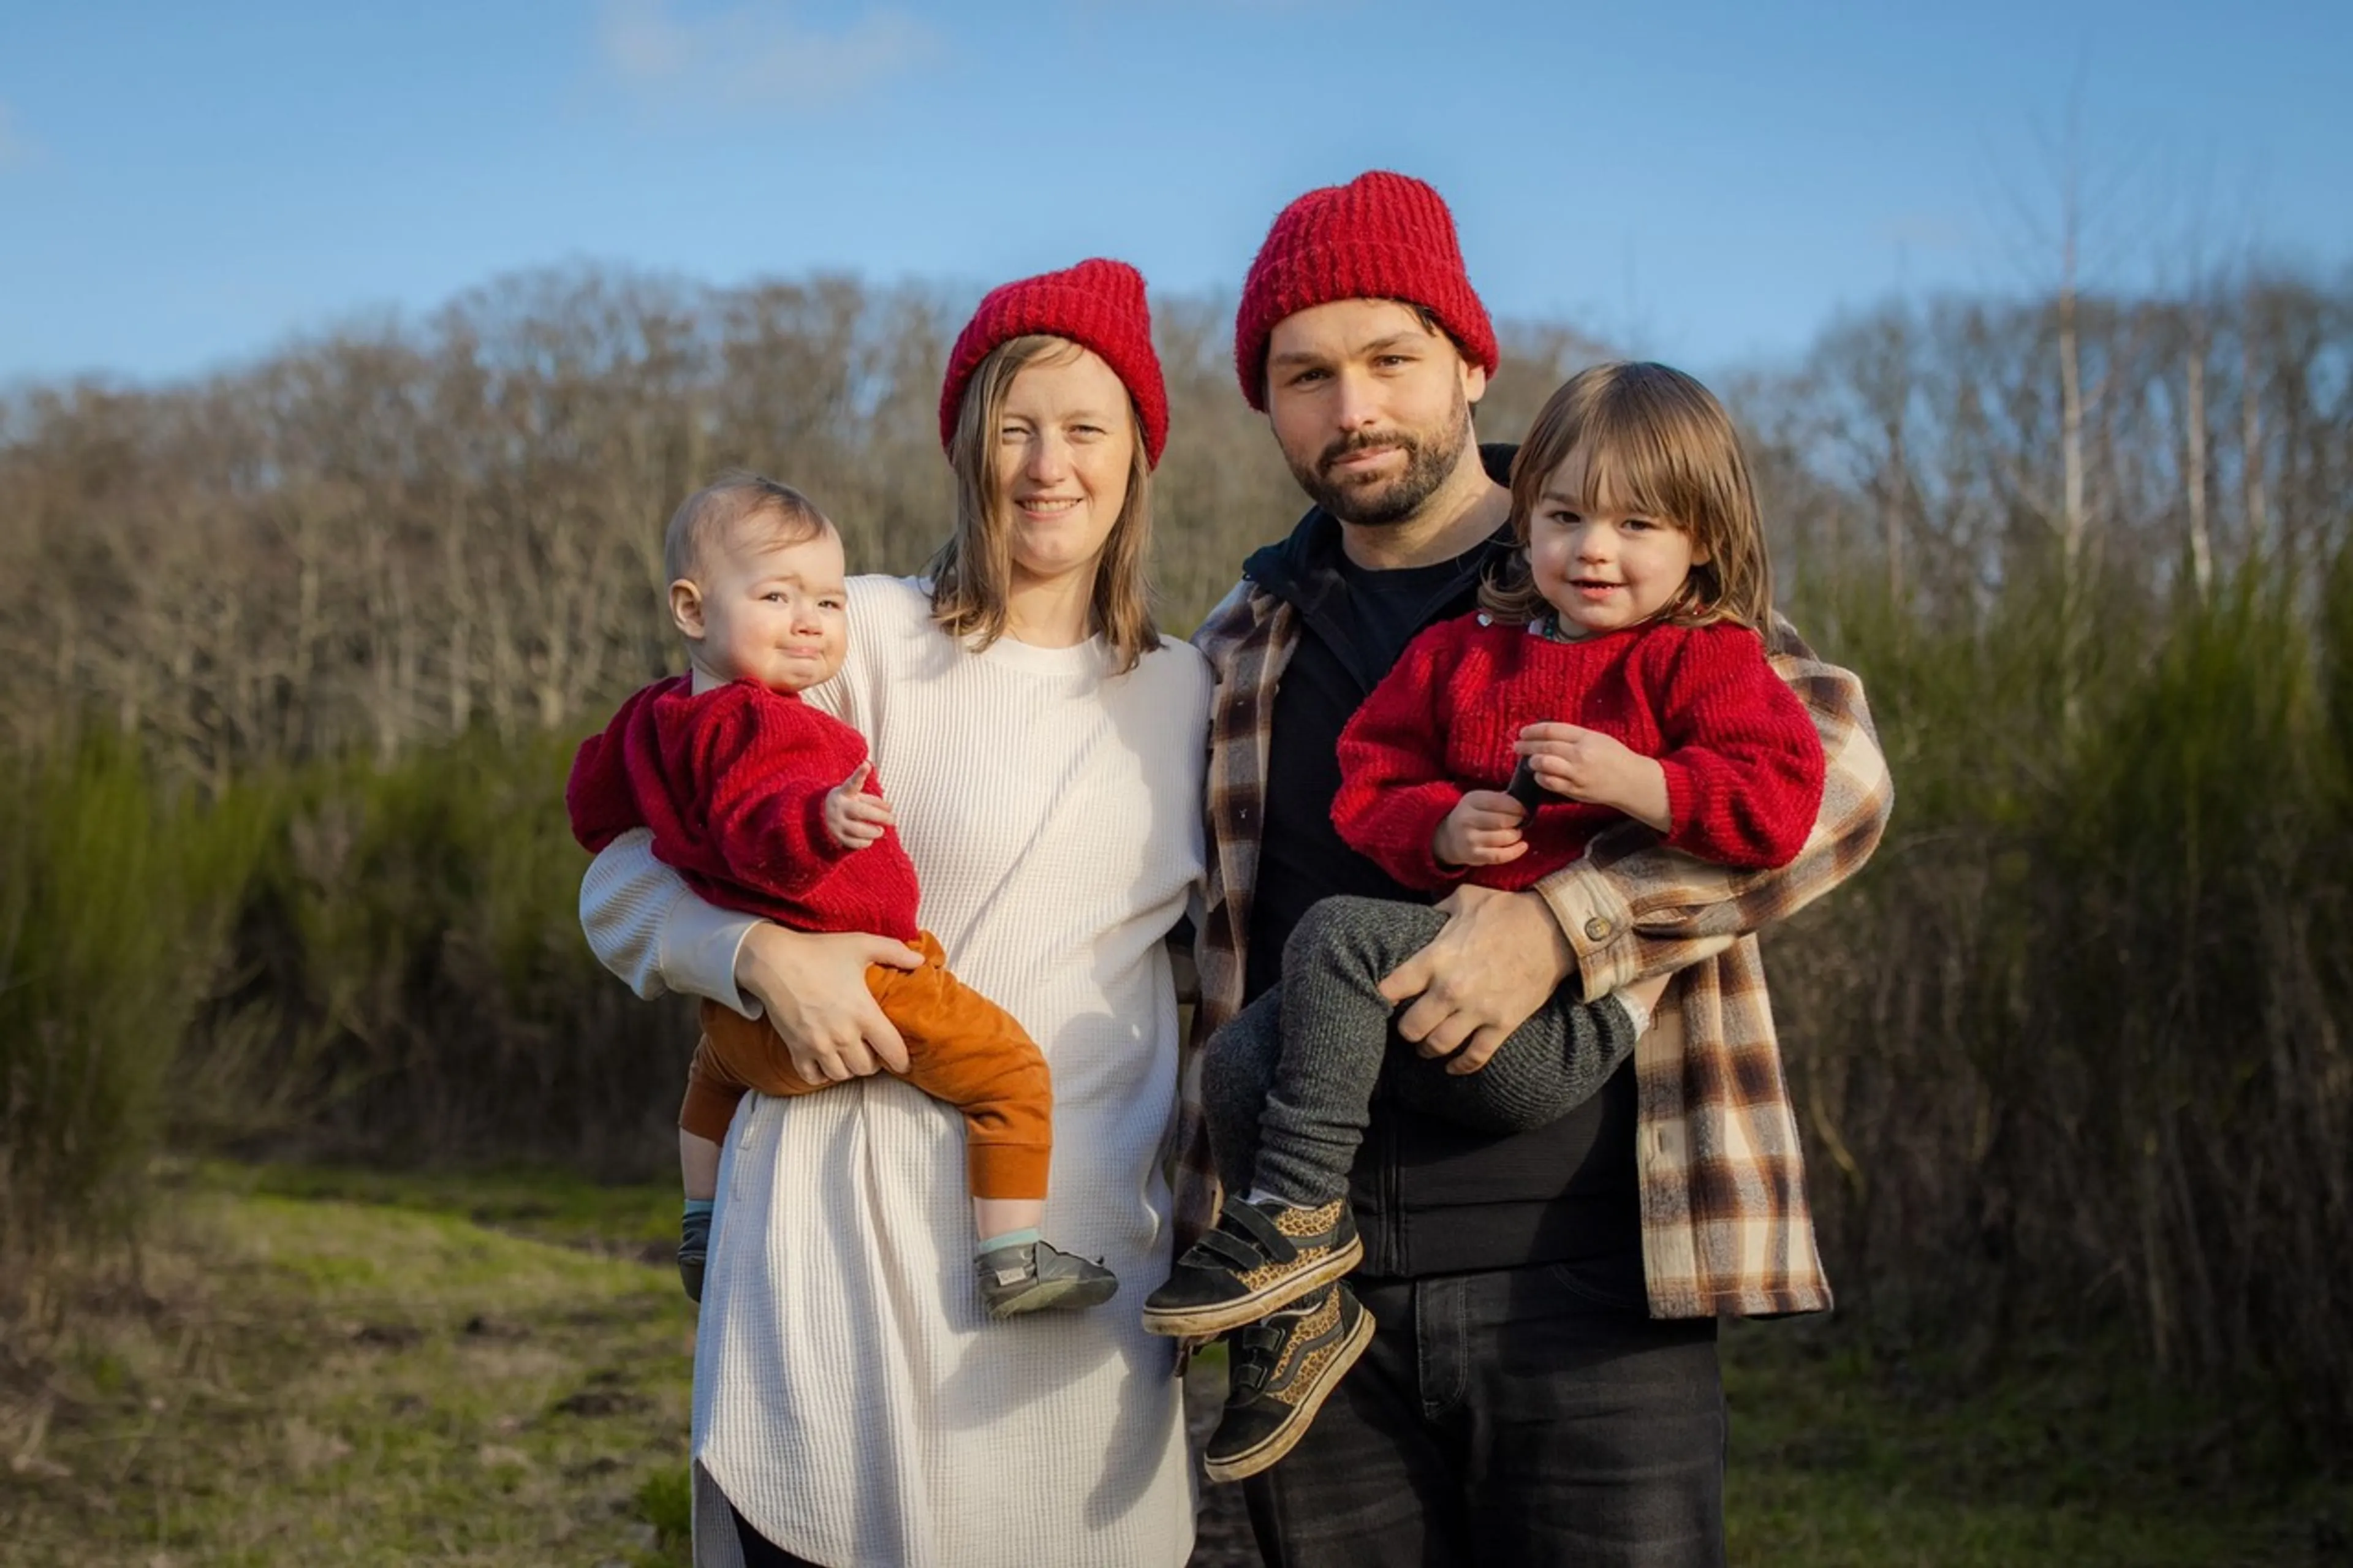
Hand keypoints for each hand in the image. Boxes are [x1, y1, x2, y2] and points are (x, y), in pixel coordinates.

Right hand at [734, 923, 921, 1082]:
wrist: (773, 961)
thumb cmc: (819, 951)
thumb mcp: (861, 944)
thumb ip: (894, 952)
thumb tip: (920, 961)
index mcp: (864, 1013)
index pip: (892, 1051)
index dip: (902, 1060)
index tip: (902, 1061)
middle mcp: (843, 1035)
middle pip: (866, 1068)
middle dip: (873, 1063)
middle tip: (872, 1050)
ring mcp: (818, 1045)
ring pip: (842, 1075)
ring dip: (849, 1069)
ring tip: (850, 1055)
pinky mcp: (796, 1049)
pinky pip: (813, 1077)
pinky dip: (821, 1074)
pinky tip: (825, 1061)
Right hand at [823, 761, 895, 849]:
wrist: (816, 817)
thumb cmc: (845, 803)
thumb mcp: (855, 797)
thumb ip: (873, 800)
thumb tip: (890, 808)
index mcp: (844, 793)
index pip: (852, 783)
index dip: (860, 774)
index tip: (867, 765)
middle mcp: (838, 807)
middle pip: (861, 811)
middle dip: (879, 816)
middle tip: (892, 820)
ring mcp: (835, 823)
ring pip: (858, 830)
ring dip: (873, 832)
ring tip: (880, 831)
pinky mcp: (835, 837)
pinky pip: (853, 842)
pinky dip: (865, 842)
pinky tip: (869, 839)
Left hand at [1377, 884, 1574, 1072]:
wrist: (1554, 930)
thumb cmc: (1507, 911)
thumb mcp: (1464, 899)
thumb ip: (1437, 909)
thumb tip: (1422, 917)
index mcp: (1436, 958)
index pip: (1392, 989)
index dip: (1382, 996)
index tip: (1384, 998)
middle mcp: (1451, 989)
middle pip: (1411, 1027)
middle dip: (1405, 1030)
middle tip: (1407, 1027)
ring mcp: (1477, 1011)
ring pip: (1438, 1045)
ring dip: (1427, 1049)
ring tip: (1424, 1047)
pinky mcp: (1502, 1025)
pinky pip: (1475, 1056)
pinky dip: (1460, 1066)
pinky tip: (1452, 1067)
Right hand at [1432, 790, 1530, 868]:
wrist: (1449, 837)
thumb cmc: (1472, 816)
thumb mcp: (1480, 801)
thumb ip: (1499, 799)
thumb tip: (1523, 802)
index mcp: (1471, 801)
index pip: (1498, 801)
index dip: (1516, 806)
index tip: (1523, 810)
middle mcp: (1467, 819)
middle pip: (1502, 820)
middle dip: (1517, 821)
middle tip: (1521, 821)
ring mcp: (1469, 839)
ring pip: (1502, 838)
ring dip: (1516, 835)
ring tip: (1517, 833)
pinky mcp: (1474, 856)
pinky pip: (1499, 856)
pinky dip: (1515, 851)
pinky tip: (1523, 846)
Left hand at [1515, 723, 1668, 829]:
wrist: (1631, 781)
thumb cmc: (1614, 756)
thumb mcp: (1597, 738)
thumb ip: (1573, 736)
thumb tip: (1545, 735)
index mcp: (1586, 738)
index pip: (1551, 731)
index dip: (1532, 731)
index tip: (1523, 732)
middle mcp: (1580, 755)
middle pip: (1545, 747)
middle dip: (1526, 746)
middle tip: (1517, 746)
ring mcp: (1577, 774)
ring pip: (1544, 765)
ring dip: (1532, 762)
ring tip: (1529, 760)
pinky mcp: (1576, 790)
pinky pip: (1550, 783)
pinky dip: (1541, 778)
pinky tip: (1540, 775)